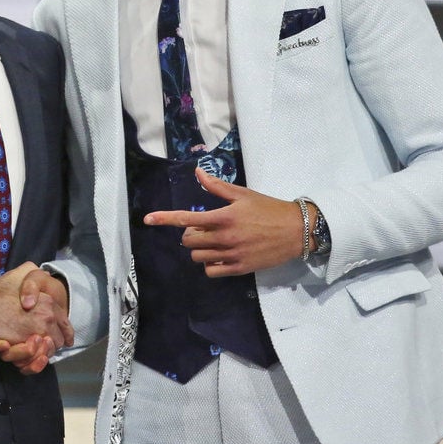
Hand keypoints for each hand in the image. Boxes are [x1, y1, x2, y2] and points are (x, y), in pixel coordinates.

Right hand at [0, 263, 72, 374]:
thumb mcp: (16, 276)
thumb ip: (29, 273)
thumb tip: (37, 267)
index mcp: (48, 300)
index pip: (64, 321)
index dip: (65, 332)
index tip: (66, 340)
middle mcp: (49, 314)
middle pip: (59, 338)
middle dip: (52, 344)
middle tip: (41, 347)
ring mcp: (41, 328)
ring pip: (50, 350)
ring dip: (42, 353)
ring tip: (31, 351)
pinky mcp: (31, 342)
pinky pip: (40, 358)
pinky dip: (35, 360)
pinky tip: (26, 355)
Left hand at [143, 168, 308, 276]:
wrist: (295, 231)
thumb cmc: (268, 209)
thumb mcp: (242, 194)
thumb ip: (217, 186)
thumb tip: (198, 172)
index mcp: (223, 217)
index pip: (186, 219)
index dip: (164, 218)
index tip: (147, 219)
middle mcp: (224, 237)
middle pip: (189, 241)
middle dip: (191, 233)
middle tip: (204, 227)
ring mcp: (231, 255)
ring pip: (198, 257)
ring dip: (200, 248)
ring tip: (213, 240)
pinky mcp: (239, 268)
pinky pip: (212, 271)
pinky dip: (210, 264)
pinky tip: (219, 255)